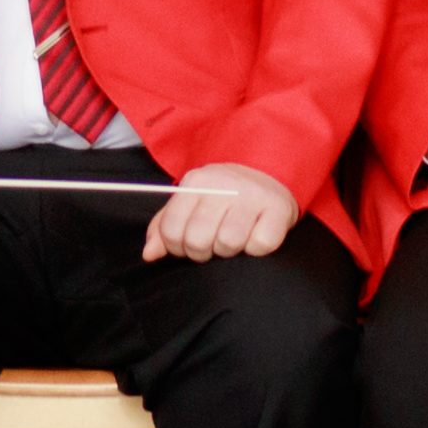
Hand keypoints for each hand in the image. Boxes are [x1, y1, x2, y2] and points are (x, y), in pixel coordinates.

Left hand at [145, 161, 299, 262]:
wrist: (269, 173)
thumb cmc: (224, 196)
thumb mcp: (191, 202)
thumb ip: (165, 227)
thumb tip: (149, 254)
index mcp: (196, 182)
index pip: (171, 230)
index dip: (176, 248)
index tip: (186, 246)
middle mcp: (224, 185)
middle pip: (197, 240)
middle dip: (201, 253)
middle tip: (211, 245)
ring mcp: (252, 196)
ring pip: (228, 244)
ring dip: (229, 250)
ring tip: (233, 239)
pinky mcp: (278, 209)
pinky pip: (259, 246)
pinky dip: (256, 249)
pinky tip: (254, 236)